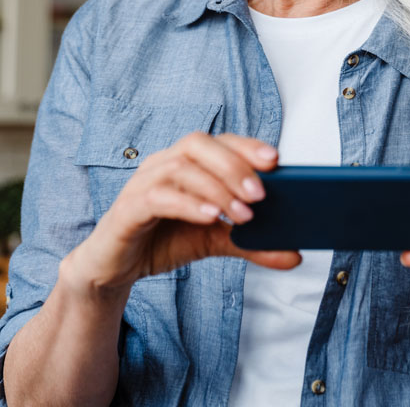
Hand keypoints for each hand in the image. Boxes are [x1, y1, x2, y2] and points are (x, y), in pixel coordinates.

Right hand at [62, 133, 299, 295]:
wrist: (114, 268)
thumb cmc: (162, 240)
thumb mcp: (215, 241)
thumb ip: (252, 244)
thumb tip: (295, 256)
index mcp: (185, 162)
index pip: (219, 141)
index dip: (247, 146)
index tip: (276, 160)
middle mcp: (162, 164)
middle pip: (198, 144)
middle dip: (234, 165)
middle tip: (261, 195)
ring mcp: (141, 183)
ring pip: (179, 167)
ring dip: (216, 188)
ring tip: (242, 215)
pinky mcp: (127, 209)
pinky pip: (157, 196)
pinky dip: (187, 203)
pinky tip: (209, 217)